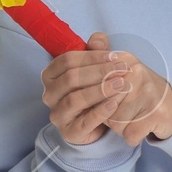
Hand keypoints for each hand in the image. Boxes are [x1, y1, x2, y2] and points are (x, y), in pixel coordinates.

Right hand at [42, 32, 171, 147]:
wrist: (93, 124)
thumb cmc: (90, 91)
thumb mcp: (93, 69)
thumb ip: (95, 51)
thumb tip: (98, 39)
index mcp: (50, 75)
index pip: (67, 60)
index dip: (92, 57)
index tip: (114, 56)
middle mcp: (49, 95)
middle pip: (71, 78)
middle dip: (100, 72)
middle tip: (123, 68)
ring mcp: (57, 114)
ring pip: (76, 99)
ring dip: (101, 90)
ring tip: (122, 84)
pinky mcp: (69, 132)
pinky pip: (85, 120)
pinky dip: (101, 111)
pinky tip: (115, 103)